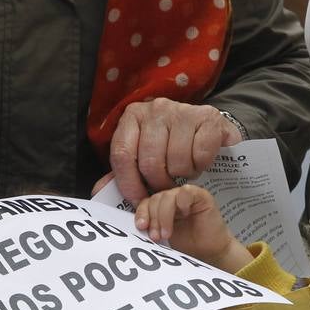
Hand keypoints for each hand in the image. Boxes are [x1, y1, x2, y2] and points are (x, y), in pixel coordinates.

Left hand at [107, 99, 242, 202]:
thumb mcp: (144, 156)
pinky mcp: (209, 116)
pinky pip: (200, 155)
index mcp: (133, 116)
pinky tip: (199, 161)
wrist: (209, 130)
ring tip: (185, 171)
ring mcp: (183, 110)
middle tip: (167, 187)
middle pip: (150, 161)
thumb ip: (123, 172)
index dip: (128, 184)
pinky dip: (201, 166)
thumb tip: (99, 190)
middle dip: (159, 183)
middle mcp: (155, 108)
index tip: (138, 201)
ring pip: (176, 161)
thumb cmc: (172, 145)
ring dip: (183, 175)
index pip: (122, 154)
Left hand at [135, 185, 253, 272]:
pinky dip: (182, 202)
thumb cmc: (188, 246)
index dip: (141, 213)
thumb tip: (136, 225)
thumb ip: (151, 227)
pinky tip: (184, 214)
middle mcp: (172, 199)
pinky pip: (186, 191)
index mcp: (160, 207)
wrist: (209, 253)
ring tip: (167, 234)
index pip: (145, 202)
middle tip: (156, 237)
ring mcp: (186, 196)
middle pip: (155, 199)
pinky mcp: (201, 196)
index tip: (141, 227)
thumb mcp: (162, 237)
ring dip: (164, 216)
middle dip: (153, 218)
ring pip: (167, 196)